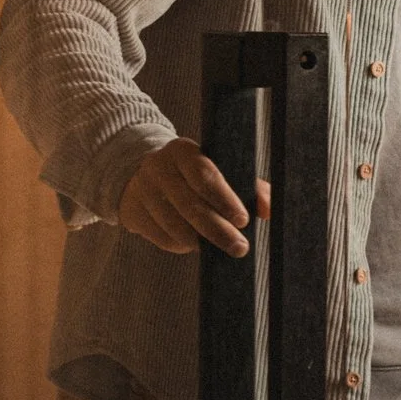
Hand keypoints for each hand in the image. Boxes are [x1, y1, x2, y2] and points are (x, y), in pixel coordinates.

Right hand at [117, 138, 270, 256]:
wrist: (139, 172)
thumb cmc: (190, 173)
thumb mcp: (214, 168)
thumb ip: (245, 186)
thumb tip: (269, 208)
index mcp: (182, 151)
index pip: (204, 174)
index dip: (225, 199)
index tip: (244, 220)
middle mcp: (159, 168)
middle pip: (190, 206)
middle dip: (218, 230)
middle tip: (240, 247)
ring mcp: (142, 191)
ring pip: (175, 227)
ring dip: (200, 242)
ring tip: (218, 248)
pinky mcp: (132, 212)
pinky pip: (162, 238)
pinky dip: (181, 246)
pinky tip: (193, 243)